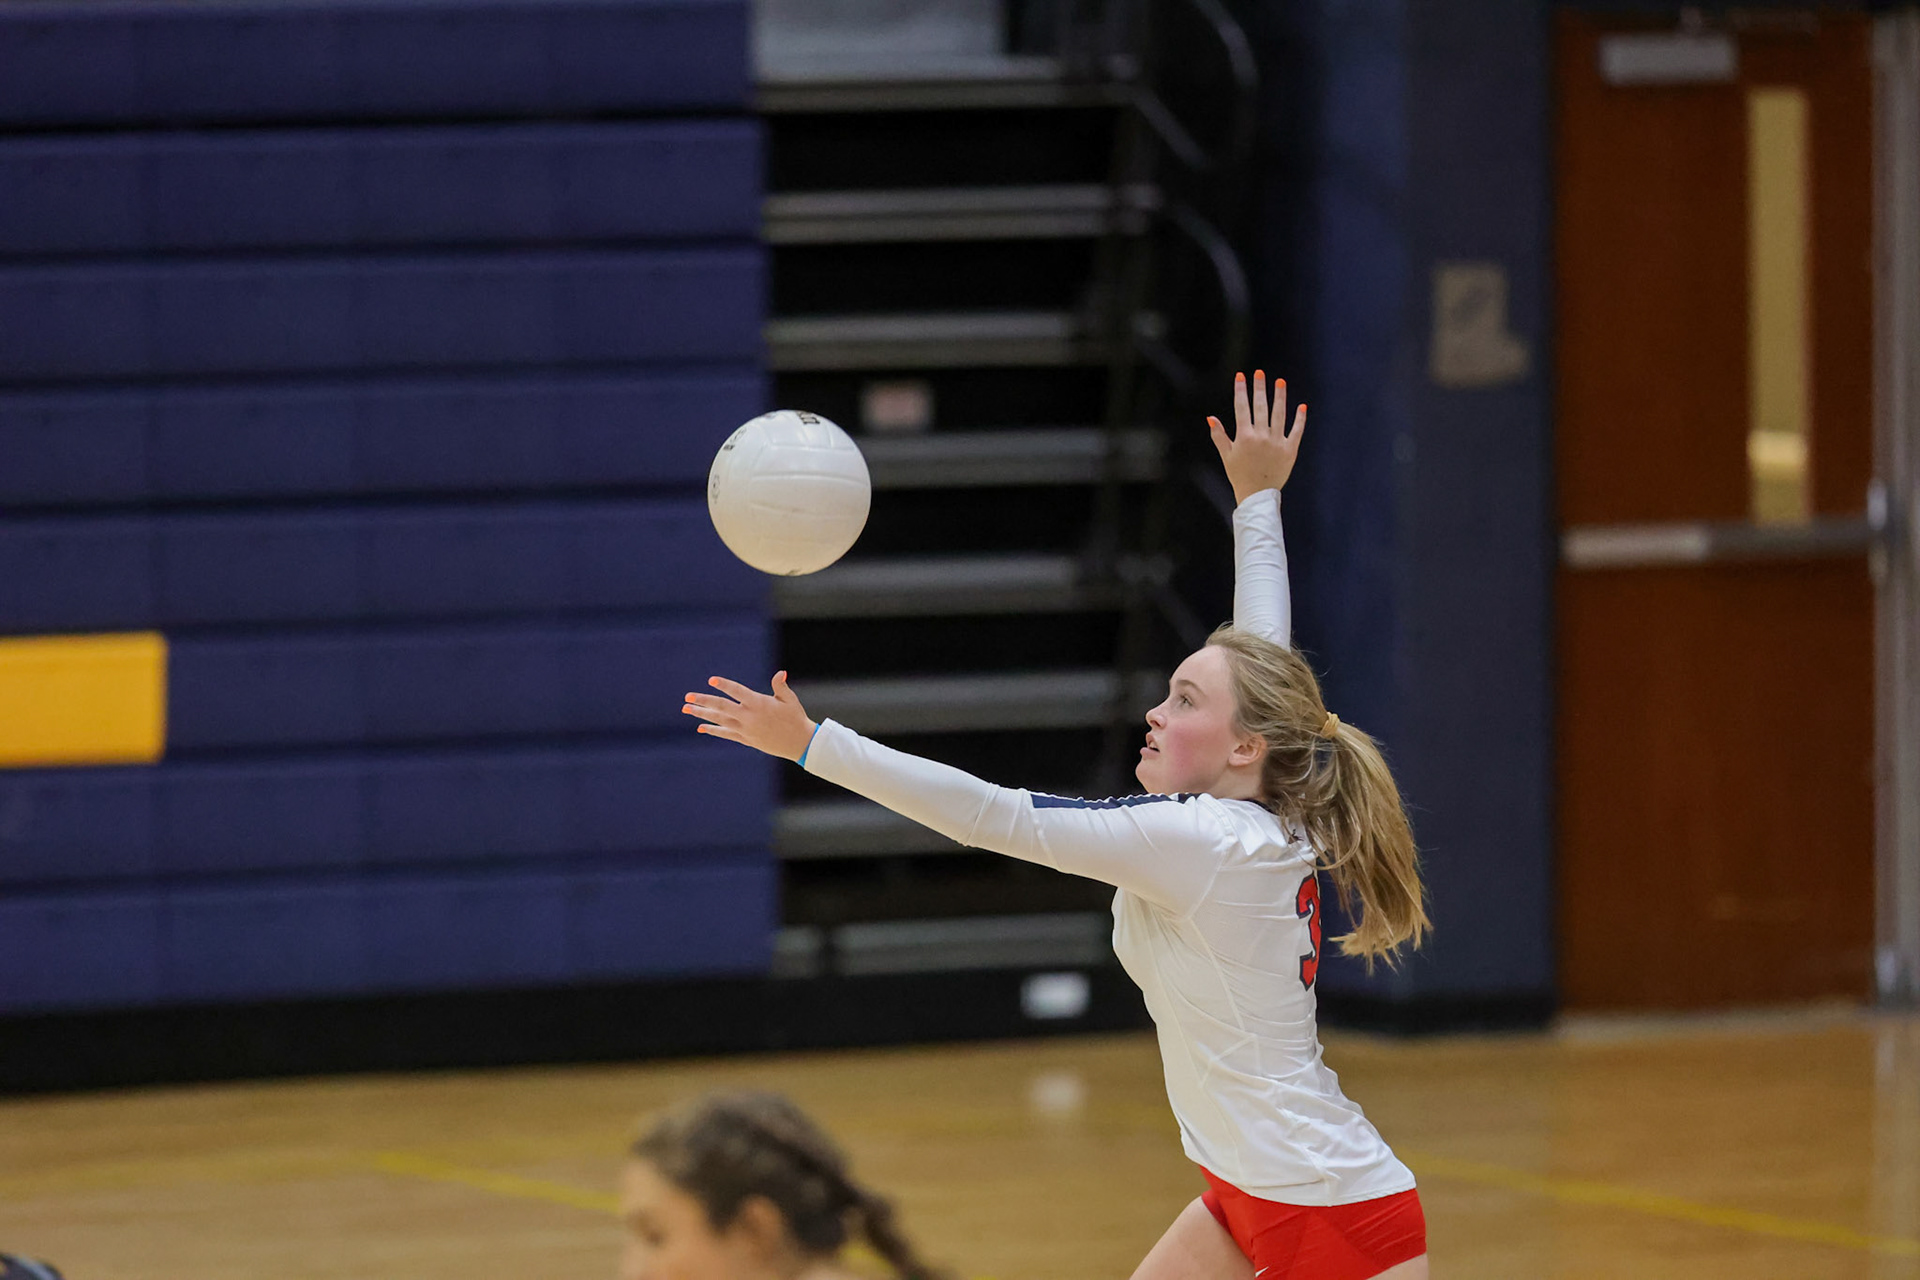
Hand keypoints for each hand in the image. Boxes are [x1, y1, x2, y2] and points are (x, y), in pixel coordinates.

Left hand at [683, 671, 817, 761]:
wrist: (800, 743)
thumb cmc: (796, 718)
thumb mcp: (790, 700)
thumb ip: (780, 686)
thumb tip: (780, 673)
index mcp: (759, 704)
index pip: (738, 692)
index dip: (725, 685)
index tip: (712, 680)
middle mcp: (749, 717)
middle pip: (722, 707)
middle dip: (703, 701)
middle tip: (687, 697)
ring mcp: (746, 729)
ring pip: (720, 721)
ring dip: (702, 714)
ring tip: (686, 709)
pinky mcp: (746, 739)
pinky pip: (726, 734)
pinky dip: (713, 730)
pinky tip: (701, 727)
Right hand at [1208, 369, 1305, 505]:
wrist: (1257, 495)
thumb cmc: (1239, 475)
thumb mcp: (1226, 455)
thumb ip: (1219, 435)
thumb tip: (1210, 418)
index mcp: (1244, 437)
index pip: (1242, 408)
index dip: (1241, 390)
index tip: (1241, 376)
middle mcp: (1261, 437)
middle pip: (1260, 407)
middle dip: (1259, 388)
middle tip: (1259, 373)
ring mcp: (1277, 442)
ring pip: (1279, 414)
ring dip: (1280, 397)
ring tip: (1280, 382)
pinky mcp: (1290, 450)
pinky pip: (1296, 431)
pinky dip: (1300, 418)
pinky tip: (1301, 406)